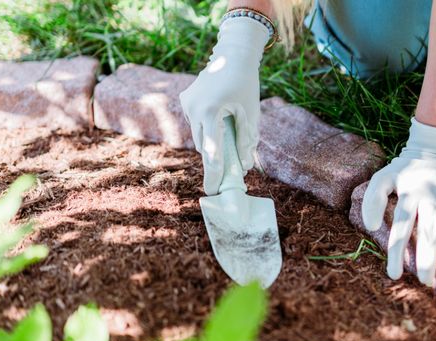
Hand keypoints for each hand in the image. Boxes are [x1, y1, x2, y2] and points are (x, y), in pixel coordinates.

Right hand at [179, 18, 268, 194]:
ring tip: (227, 139)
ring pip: (199, 135)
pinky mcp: (185, 99)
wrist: (233, 54)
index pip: (212, 151)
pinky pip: (196, 122)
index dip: (214, 173)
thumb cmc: (246, 83)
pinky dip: (207, 127)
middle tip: (226, 175)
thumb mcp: (250, 114)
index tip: (213, 191)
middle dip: (215, 158)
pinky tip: (220, 116)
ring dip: (212, 141)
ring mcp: (186, 103)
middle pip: (204, 145)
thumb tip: (244, 167)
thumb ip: (247, 141)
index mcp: (210, 112)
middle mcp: (193, 108)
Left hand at [362, 118, 435, 285]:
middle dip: (429, 256)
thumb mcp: (382, 179)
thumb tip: (371, 227)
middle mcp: (429, 197)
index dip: (397, 252)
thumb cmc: (403, 174)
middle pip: (429, 229)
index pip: (401, 227)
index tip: (394, 274)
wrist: (430, 154)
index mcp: (408, 195)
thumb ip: (373, 200)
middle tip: (426, 281)